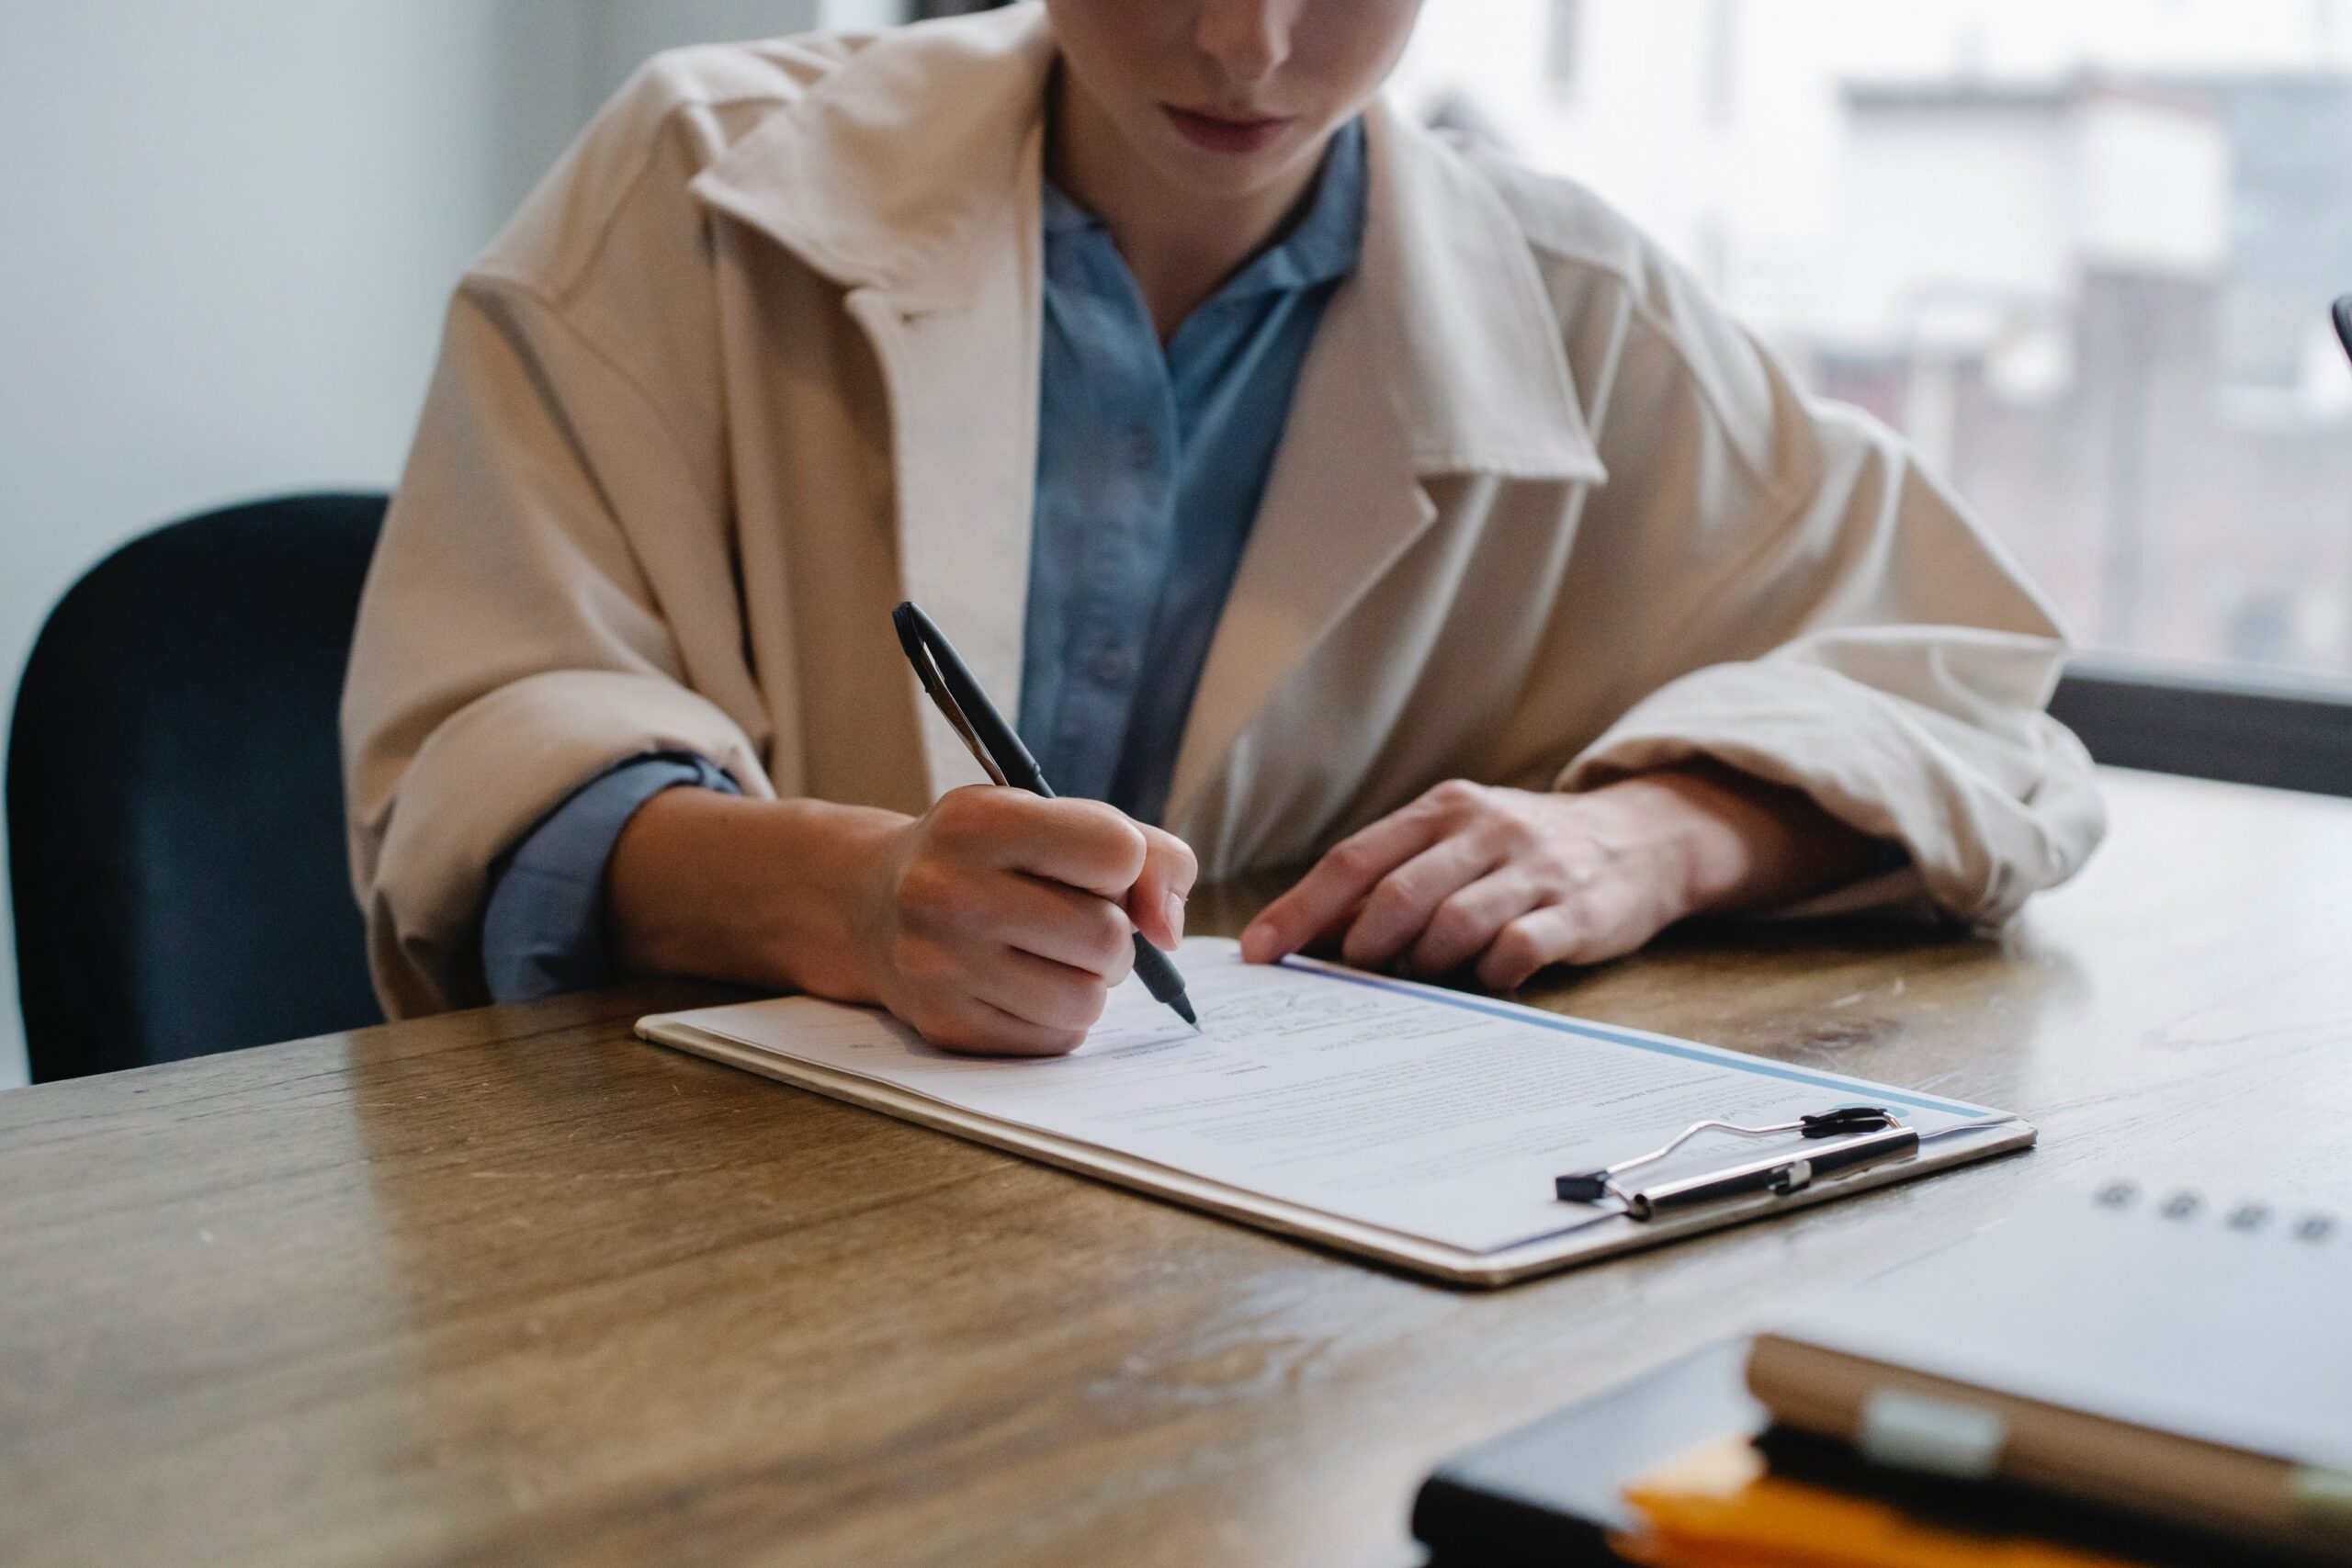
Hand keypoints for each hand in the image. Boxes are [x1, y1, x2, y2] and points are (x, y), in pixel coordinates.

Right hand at [607, 787, 1194, 1056]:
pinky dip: (1059, 1016)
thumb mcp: (1048, 819)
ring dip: (1090, 982)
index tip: (1095, 869)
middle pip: (1107, 936)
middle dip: (1112, 933)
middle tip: (1074, 921)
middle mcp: (947, 891)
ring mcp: (940, 965)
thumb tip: (1169, 931)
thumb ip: (1143, 851)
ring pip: (1088, 999)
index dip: (1125, 865)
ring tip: (1051, 955)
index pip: (1118, 852)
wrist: (867, 903)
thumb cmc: (983, 857)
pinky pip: (1057, 1038)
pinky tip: (1023, 985)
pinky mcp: (944, 1025)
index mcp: (979, 821)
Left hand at [1239, 770, 1872, 991]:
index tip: (1257, 954)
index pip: (1353, 860)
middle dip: (1358, 947)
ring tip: (1418, 979)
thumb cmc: (1521, 853)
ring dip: (1421, 965)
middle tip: (1346, 979)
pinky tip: (1484, 980)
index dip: (1300, 910)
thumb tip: (1306, 935)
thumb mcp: (1457, 841)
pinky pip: (1517, 950)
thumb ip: (1392, 877)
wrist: (1641, 839)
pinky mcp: (1577, 911)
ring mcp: (1533, 870)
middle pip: (1397, 894)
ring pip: (1452, 924)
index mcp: (1441, 811)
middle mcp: (1484, 830)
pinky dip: (1487, 975)